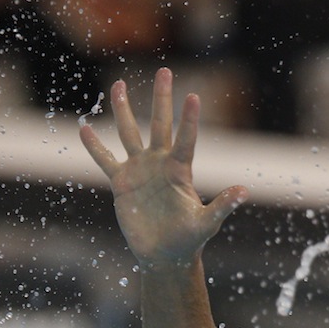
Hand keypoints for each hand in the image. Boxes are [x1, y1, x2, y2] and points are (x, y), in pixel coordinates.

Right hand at [79, 68, 247, 267]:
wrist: (165, 255)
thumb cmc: (189, 240)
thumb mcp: (206, 223)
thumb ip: (222, 206)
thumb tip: (244, 191)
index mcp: (180, 171)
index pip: (186, 140)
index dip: (189, 120)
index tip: (194, 96)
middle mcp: (160, 164)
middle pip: (159, 125)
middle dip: (161, 99)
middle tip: (164, 71)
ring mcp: (140, 171)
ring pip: (129, 134)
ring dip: (123, 110)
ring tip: (119, 85)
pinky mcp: (122, 183)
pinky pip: (106, 161)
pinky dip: (94, 147)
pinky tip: (84, 129)